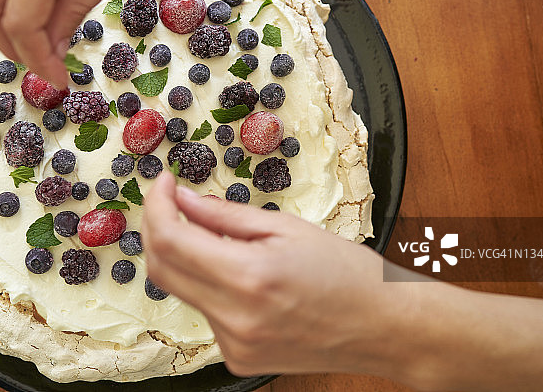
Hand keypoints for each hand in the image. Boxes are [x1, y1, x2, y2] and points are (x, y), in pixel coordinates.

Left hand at [142, 172, 403, 376]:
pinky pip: (207, 314)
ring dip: (189, 258)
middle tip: (171, 201)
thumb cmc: (348, 272)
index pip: (171, 240)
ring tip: (225, 240)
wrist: (385, 328)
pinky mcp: (238, 359)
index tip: (163, 184)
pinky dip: (212, 287)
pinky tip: (244, 278)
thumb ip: (225, 215)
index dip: (157, 206)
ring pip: (184, 291)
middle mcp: (235, 318)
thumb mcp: (287, 228)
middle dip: (158, 228)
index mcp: (249, 277)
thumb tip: (182, 198)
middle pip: (161, 269)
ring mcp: (234, 345)